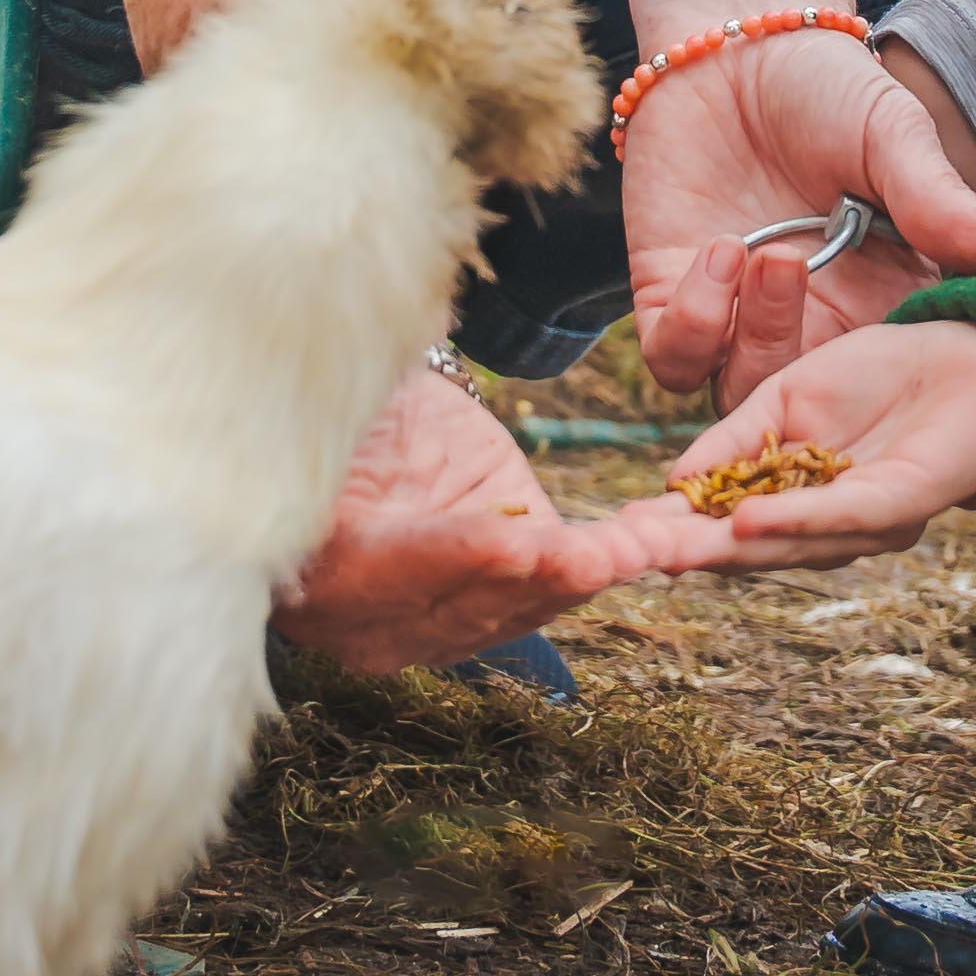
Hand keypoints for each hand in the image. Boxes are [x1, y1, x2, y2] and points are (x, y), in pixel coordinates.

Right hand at [273, 365, 713, 673]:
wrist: (358, 426)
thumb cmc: (330, 408)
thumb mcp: (338, 401)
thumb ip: (351, 401)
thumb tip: (345, 360)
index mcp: (319, 564)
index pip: (393, 565)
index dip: (456, 554)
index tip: (514, 544)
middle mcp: (374, 614)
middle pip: (468, 600)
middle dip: (543, 577)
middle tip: (602, 558)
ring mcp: (438, 615)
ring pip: (519, 603)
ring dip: (588, 575)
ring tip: (646, 546)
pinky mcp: (498, 591)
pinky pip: (551, 589)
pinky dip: (604, 565)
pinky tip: (656, 540)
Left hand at [625, 26, 975, 405]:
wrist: (731, 44)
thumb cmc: (828, 87)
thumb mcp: (896, 138)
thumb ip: (945, 205)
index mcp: (881, 306)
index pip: (895, 385)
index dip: (902, 390)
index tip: (912, 367)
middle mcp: (811, 327)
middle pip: (816, 418)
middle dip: (816, 380)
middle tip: (810, 274)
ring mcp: (737, 321)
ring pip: (743, 398)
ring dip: (756, 339)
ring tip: (767, 253)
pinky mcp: (670, 298)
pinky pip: (676, 357)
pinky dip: (695, 321)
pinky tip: (721, 248)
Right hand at [645, 321, 975, 571]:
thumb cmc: (887, 371)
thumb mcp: (788, 396)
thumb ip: (735, 440)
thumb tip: (673, 484)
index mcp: (789, 495)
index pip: (716, 522)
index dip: (664, 532)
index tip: (605, 539)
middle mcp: (824, 521)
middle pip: (743, 547)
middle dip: (680, 554)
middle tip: (615, 563)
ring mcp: (865, 519)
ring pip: (785, 542)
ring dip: (723, 548)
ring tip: (662, 551)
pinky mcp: (906, 502)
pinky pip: (844, 517)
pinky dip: (793, 519)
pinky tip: (745, 521)